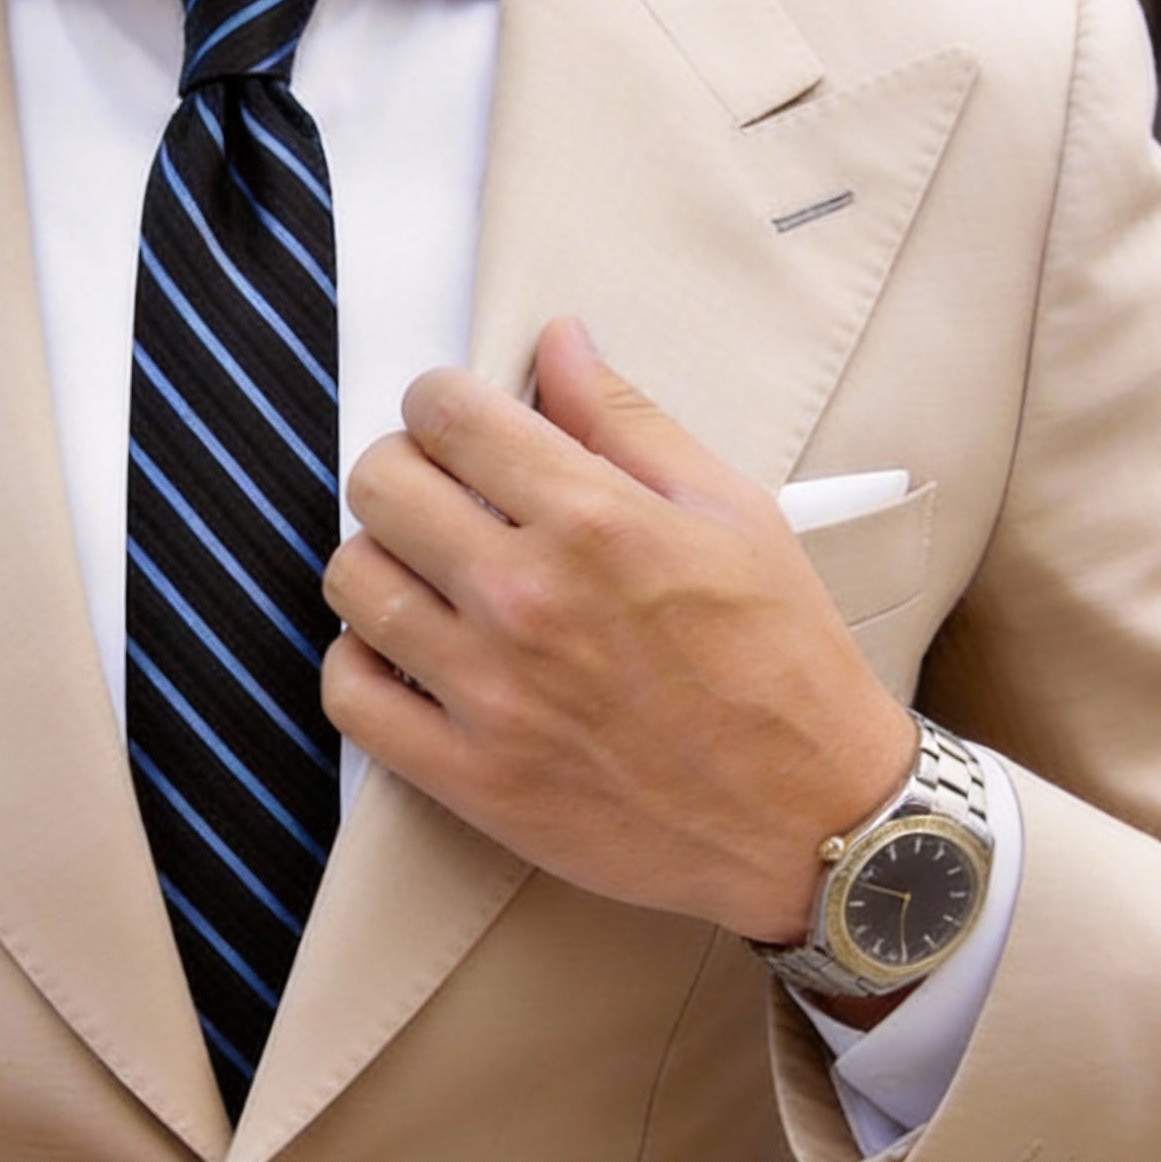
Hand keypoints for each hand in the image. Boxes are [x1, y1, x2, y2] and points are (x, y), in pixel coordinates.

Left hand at [321, 316, 916, 943]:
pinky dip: (358, 663)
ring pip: (352, 581)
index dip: (438, 402)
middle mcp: (527, 599)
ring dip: (375, 560)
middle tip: (437, 493)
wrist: (811, 819)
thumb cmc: (783, 662)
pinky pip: (349, 696)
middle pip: (380, 486)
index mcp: (593, 521)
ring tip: (422, 573)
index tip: (454, 421)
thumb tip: (558, 341)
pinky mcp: (469, 776)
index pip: (447, 415)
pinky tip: (403, 652)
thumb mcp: (733, 513)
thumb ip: (628, 421)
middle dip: (401, 469)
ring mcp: (489, 693)